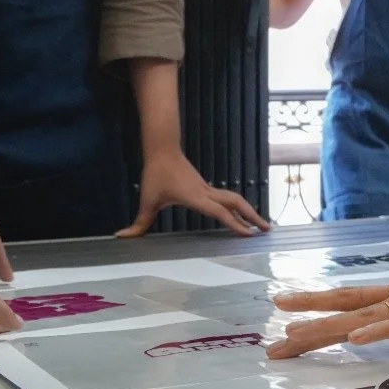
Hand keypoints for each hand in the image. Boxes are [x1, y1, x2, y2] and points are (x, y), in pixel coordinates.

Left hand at [116, 152, 269, 237]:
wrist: (163, 151)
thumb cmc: (156, 174)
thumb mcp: (147, 200)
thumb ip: (138, 222)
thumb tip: (121, 237)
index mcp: (196, 197)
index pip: (220, 212)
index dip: (234, 223)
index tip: (248, 234)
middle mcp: (206, 193)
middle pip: (236, 203)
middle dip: (252, 216)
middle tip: (267, 229)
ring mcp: (207, 189)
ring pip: (234, 199)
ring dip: (248, 211)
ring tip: (259, 224)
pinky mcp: (205, 187)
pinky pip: (226, 198)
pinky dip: (237, 207)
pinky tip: (239, 216)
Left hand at [265, 247, 388, 358]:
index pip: (350, 300)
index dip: (316, 305)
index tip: (285, 313)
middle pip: (343, 310)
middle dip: (305, 326)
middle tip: (271, 343)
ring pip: (359, 318)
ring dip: (323, 329)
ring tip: (291, 339)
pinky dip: (375, 331)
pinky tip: (353, 338)